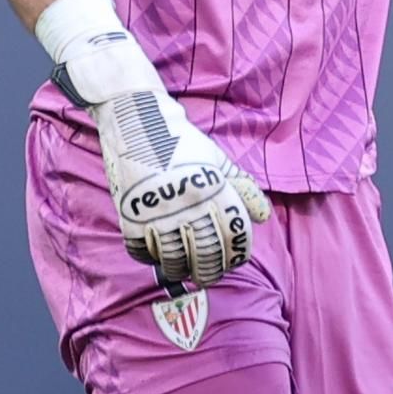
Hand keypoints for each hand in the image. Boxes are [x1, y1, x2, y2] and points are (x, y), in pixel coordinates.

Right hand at [90, 74, 266, 291]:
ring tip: (185, 270)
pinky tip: (158, 255)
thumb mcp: (216, 159)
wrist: (136, 120)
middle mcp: (187, 203)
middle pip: (206, 253)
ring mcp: (156, 212)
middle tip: (209, 273)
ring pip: (174, 259)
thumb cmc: (181, 141)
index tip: (234, 259)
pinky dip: (151, 258)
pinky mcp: (129, 216)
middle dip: (211, 269)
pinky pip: (142, 251)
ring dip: (181, 269)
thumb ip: (241, 188)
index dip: (238, 252)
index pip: (234, 233)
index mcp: (212, 188)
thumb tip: (262, 216)